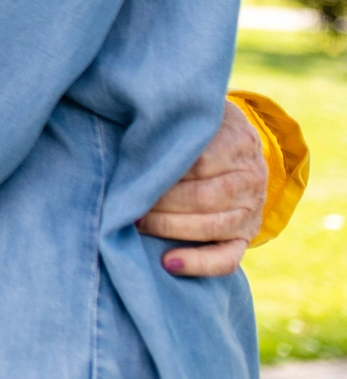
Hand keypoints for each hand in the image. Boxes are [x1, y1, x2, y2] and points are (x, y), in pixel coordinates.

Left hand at [139, 100, 266, 276]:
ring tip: (135, 222)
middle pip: (203, 196)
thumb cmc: (199, 128)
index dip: (164, 170)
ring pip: (212, 226)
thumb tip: (133, 129)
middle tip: (126, 199)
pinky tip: (169, 264)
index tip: (134, 172)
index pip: (200, 162)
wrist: (236, 145)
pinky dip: (198, 264)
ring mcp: (251, 211)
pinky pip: (227, 259)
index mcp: (239, 142)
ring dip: (169, 227)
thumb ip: (173, 122)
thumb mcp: (193, 114)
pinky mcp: (245, 237)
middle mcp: (250, 179)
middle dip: (160, 201)